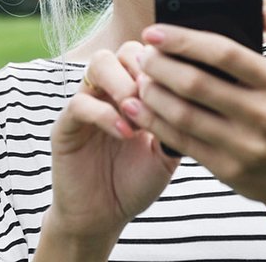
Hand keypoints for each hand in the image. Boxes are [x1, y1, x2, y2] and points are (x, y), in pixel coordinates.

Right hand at [48, 41, 178, 246]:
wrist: (104, 216)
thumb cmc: (137, 180)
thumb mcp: (167, 151)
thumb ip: (178, 122)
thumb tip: (199, 94)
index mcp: (134, 88)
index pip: (148, 52)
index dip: (164, 63)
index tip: (178, 86)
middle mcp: (109, 89)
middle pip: (124, 49)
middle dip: (144, 68)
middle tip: (157, 97)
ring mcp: (87, 102)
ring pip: (99, 63)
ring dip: (123, 83)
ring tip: (138, 113)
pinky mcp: (66, 125)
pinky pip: (80, 102)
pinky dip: (105, 114)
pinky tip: (126, 133)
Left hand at [121, 9, 265, 210]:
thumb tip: (262, 8)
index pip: (224, 53)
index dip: (184, 40)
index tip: (155, 31)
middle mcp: (264, 114)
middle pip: (196, 83)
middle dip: (160, 66)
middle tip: (142, 55)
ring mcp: (245, 146)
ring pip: (183, 114)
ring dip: (152, 93)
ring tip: (139, 79)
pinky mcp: (228, 169)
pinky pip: (181, 142)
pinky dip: (154, 122)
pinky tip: (138, 108)